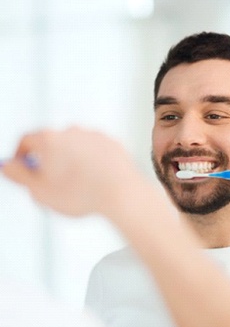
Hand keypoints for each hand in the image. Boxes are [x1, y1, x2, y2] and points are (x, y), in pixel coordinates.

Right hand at [2, 127, 136, 215]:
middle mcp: (71, 131)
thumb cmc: (83, 194)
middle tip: (52, 181)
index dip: (21, 155)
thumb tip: (7, 166)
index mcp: (49, 140)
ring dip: (71, 159)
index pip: (26, 140)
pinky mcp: (111, 142)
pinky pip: (94, 150)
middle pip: (51, 143)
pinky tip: (94, 178)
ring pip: (74, 146)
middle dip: (48, 160)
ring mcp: (93, 135)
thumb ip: (18, 176)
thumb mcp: (40, 191)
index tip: (24, 167)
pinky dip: (91, 160)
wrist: (121, 193)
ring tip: (77, 183)